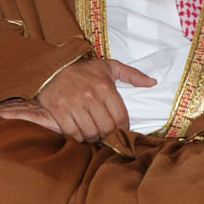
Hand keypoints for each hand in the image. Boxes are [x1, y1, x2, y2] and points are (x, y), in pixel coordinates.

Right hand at [28, 58, 155, 141]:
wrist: (51, 67)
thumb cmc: (84, 70)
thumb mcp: (109, 67)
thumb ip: (132, 75)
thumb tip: (152, 83)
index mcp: (105, 86)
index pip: (121, 117)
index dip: (122, 128)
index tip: (119, 130)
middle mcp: (89, 95)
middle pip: (106, 128)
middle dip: (107, 134)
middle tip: (105, 133)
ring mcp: (73, 104)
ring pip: (90, 132)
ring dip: (93, 137)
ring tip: (93, 133)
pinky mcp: (58, 110)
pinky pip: (72, 132)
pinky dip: (77, 136)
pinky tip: (79, 132)